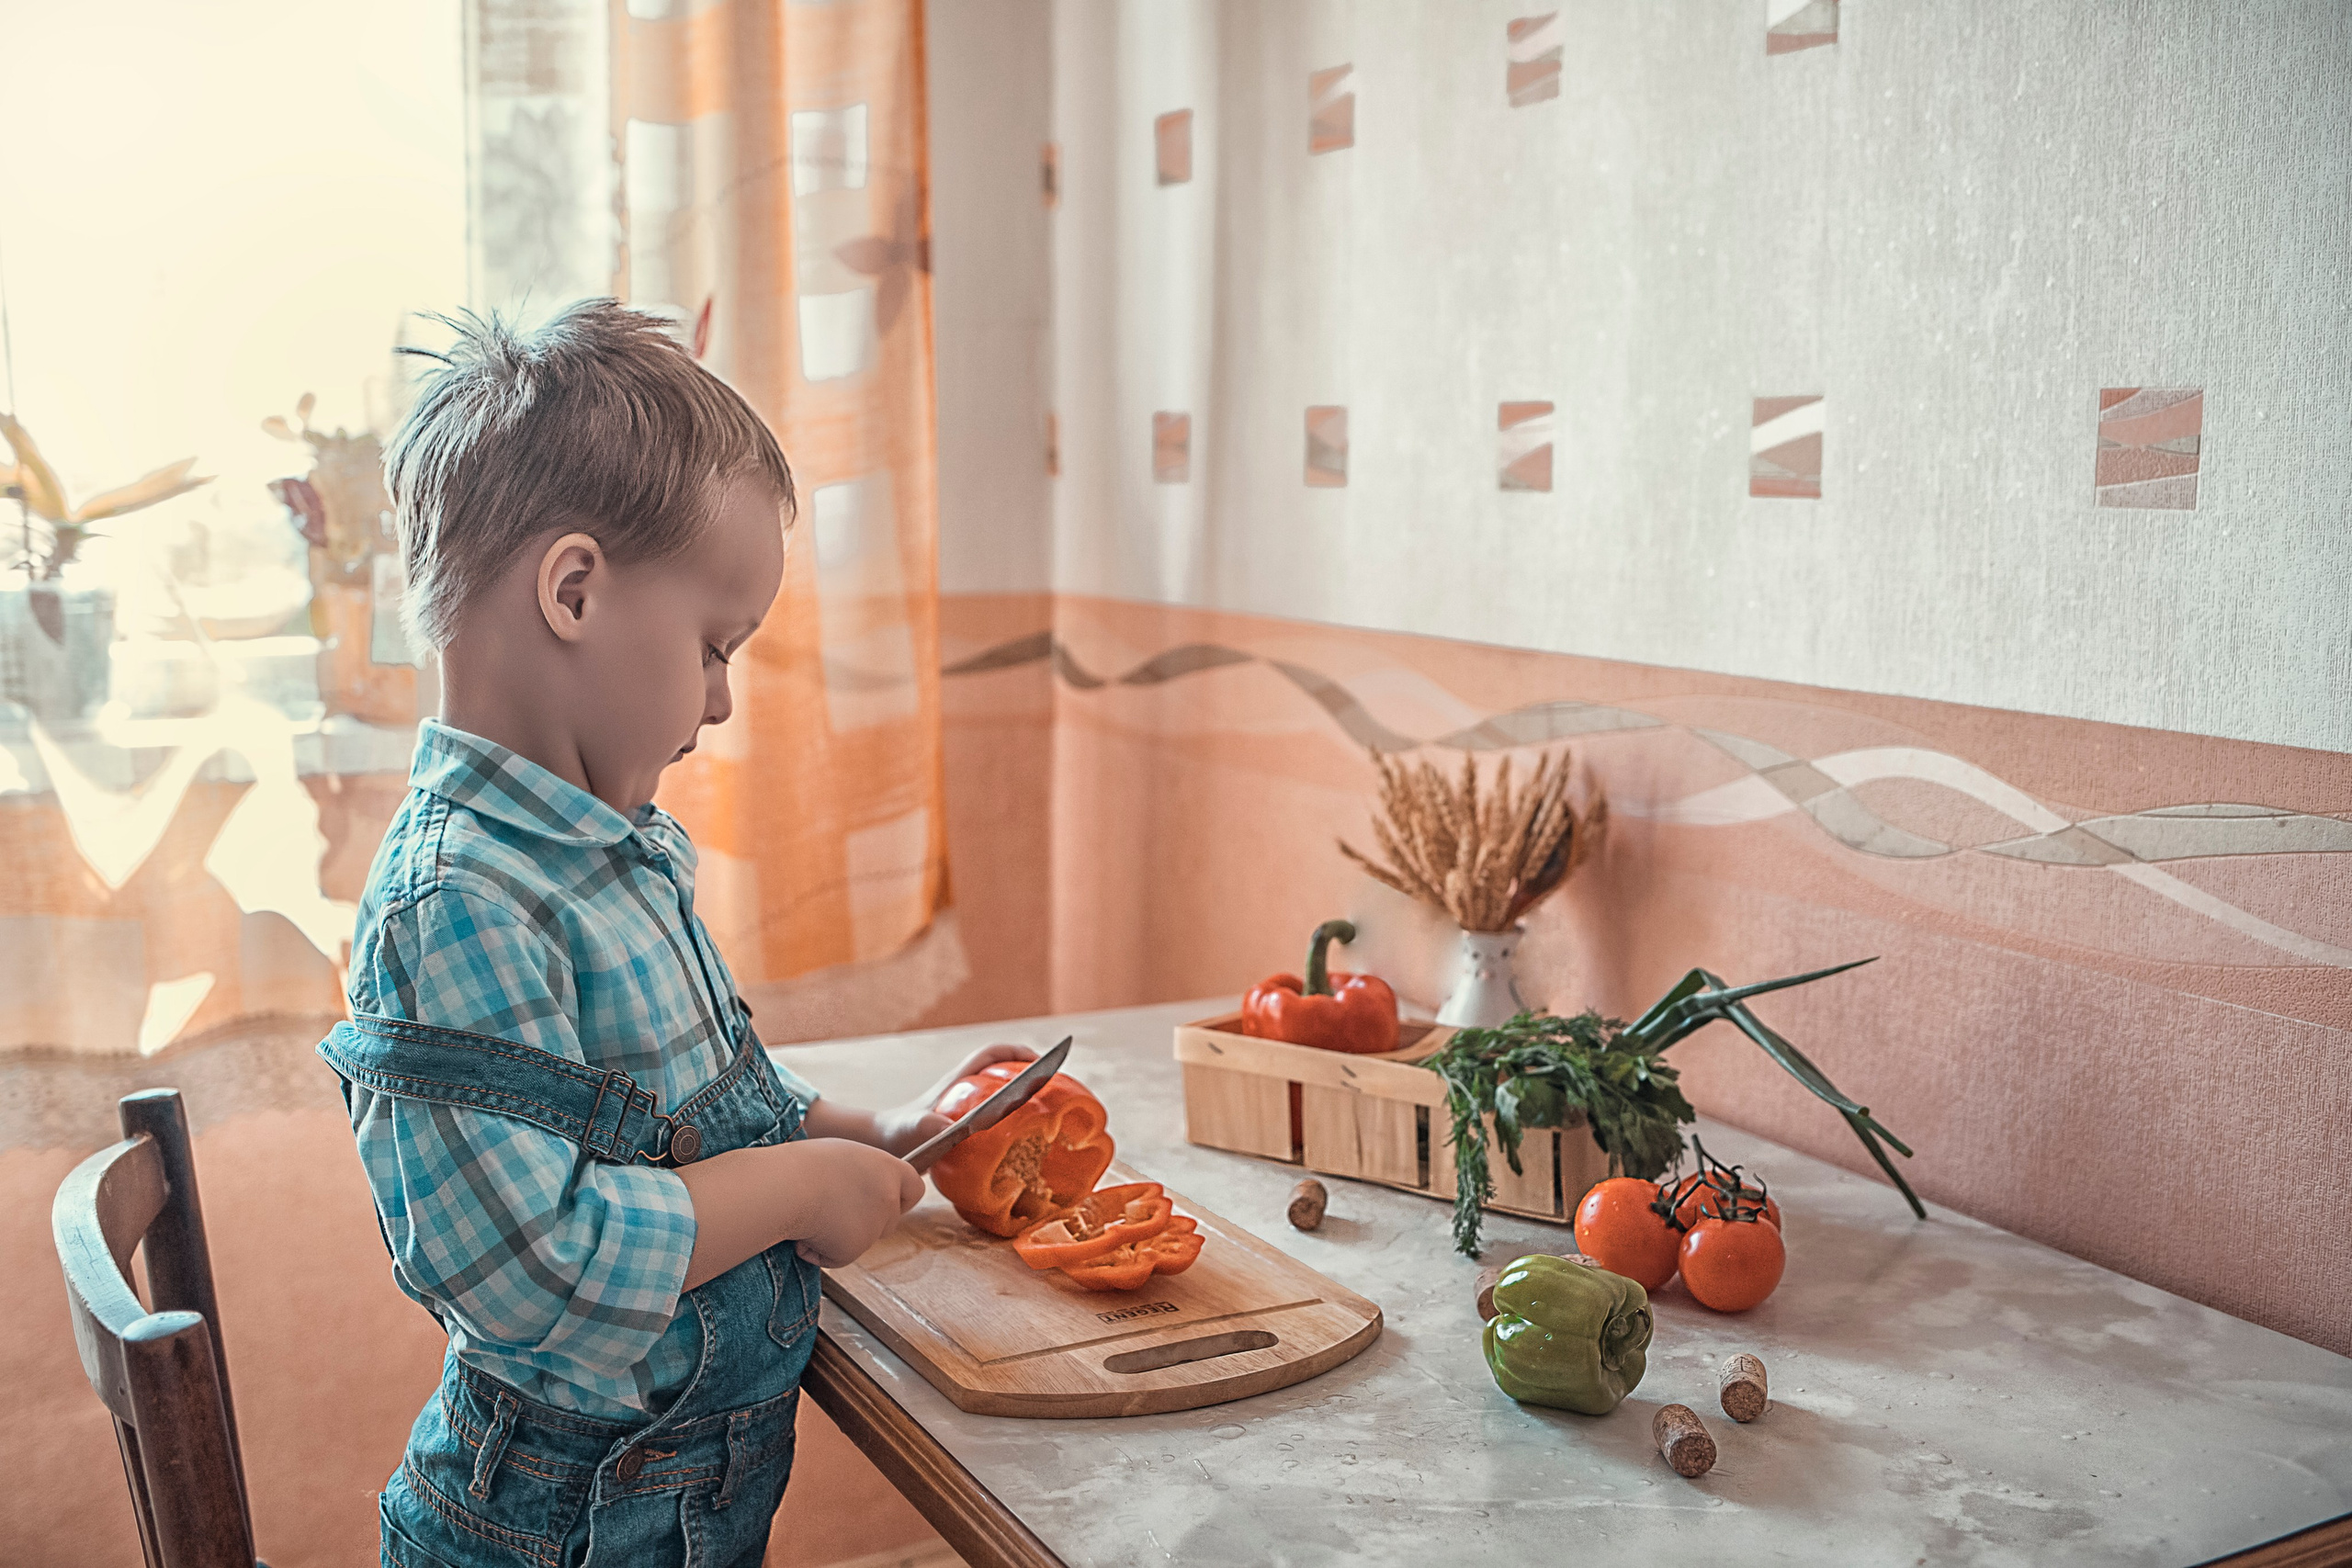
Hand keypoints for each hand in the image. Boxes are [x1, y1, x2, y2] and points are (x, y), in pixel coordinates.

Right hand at [789, 1140, 926, 1268]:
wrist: (784, 1187)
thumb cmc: (803, 1166)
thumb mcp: (842, 1157)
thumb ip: (863, 1174)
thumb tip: (858, 1192)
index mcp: (888, 1168)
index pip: (915, 1188)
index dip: (901, 1198)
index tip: (884, 1200)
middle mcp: (888, 1197)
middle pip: (889, 1221)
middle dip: (866, 1223)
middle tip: (833, 1211)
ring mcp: (874, 1225)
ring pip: (862, 1241)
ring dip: (839, 1236)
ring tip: (811, 1214)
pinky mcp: (855, 1249)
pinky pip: (838, 1257)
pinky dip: (821, 1251)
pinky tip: (805, 1232)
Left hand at [870, 1042, 1038, 1157]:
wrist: (883, 1145)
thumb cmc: (897, 1134)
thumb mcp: (912, 1128)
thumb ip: (928, 1125)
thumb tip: (951, 1129)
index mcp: (957, 1082)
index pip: (991, 1054)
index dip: (1017, 1052)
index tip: (1041, 1062)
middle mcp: (963, 1089)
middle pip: (1001, 1069)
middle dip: (1029, 1072)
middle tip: (1053, 1088)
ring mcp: (963, 1106)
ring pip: (999, 1092)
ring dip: (1022, 1096)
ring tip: (1045, 1113)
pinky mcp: (963, 1124)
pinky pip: (994, 1116)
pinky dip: (1011, 1121)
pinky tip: (1019, 1143)